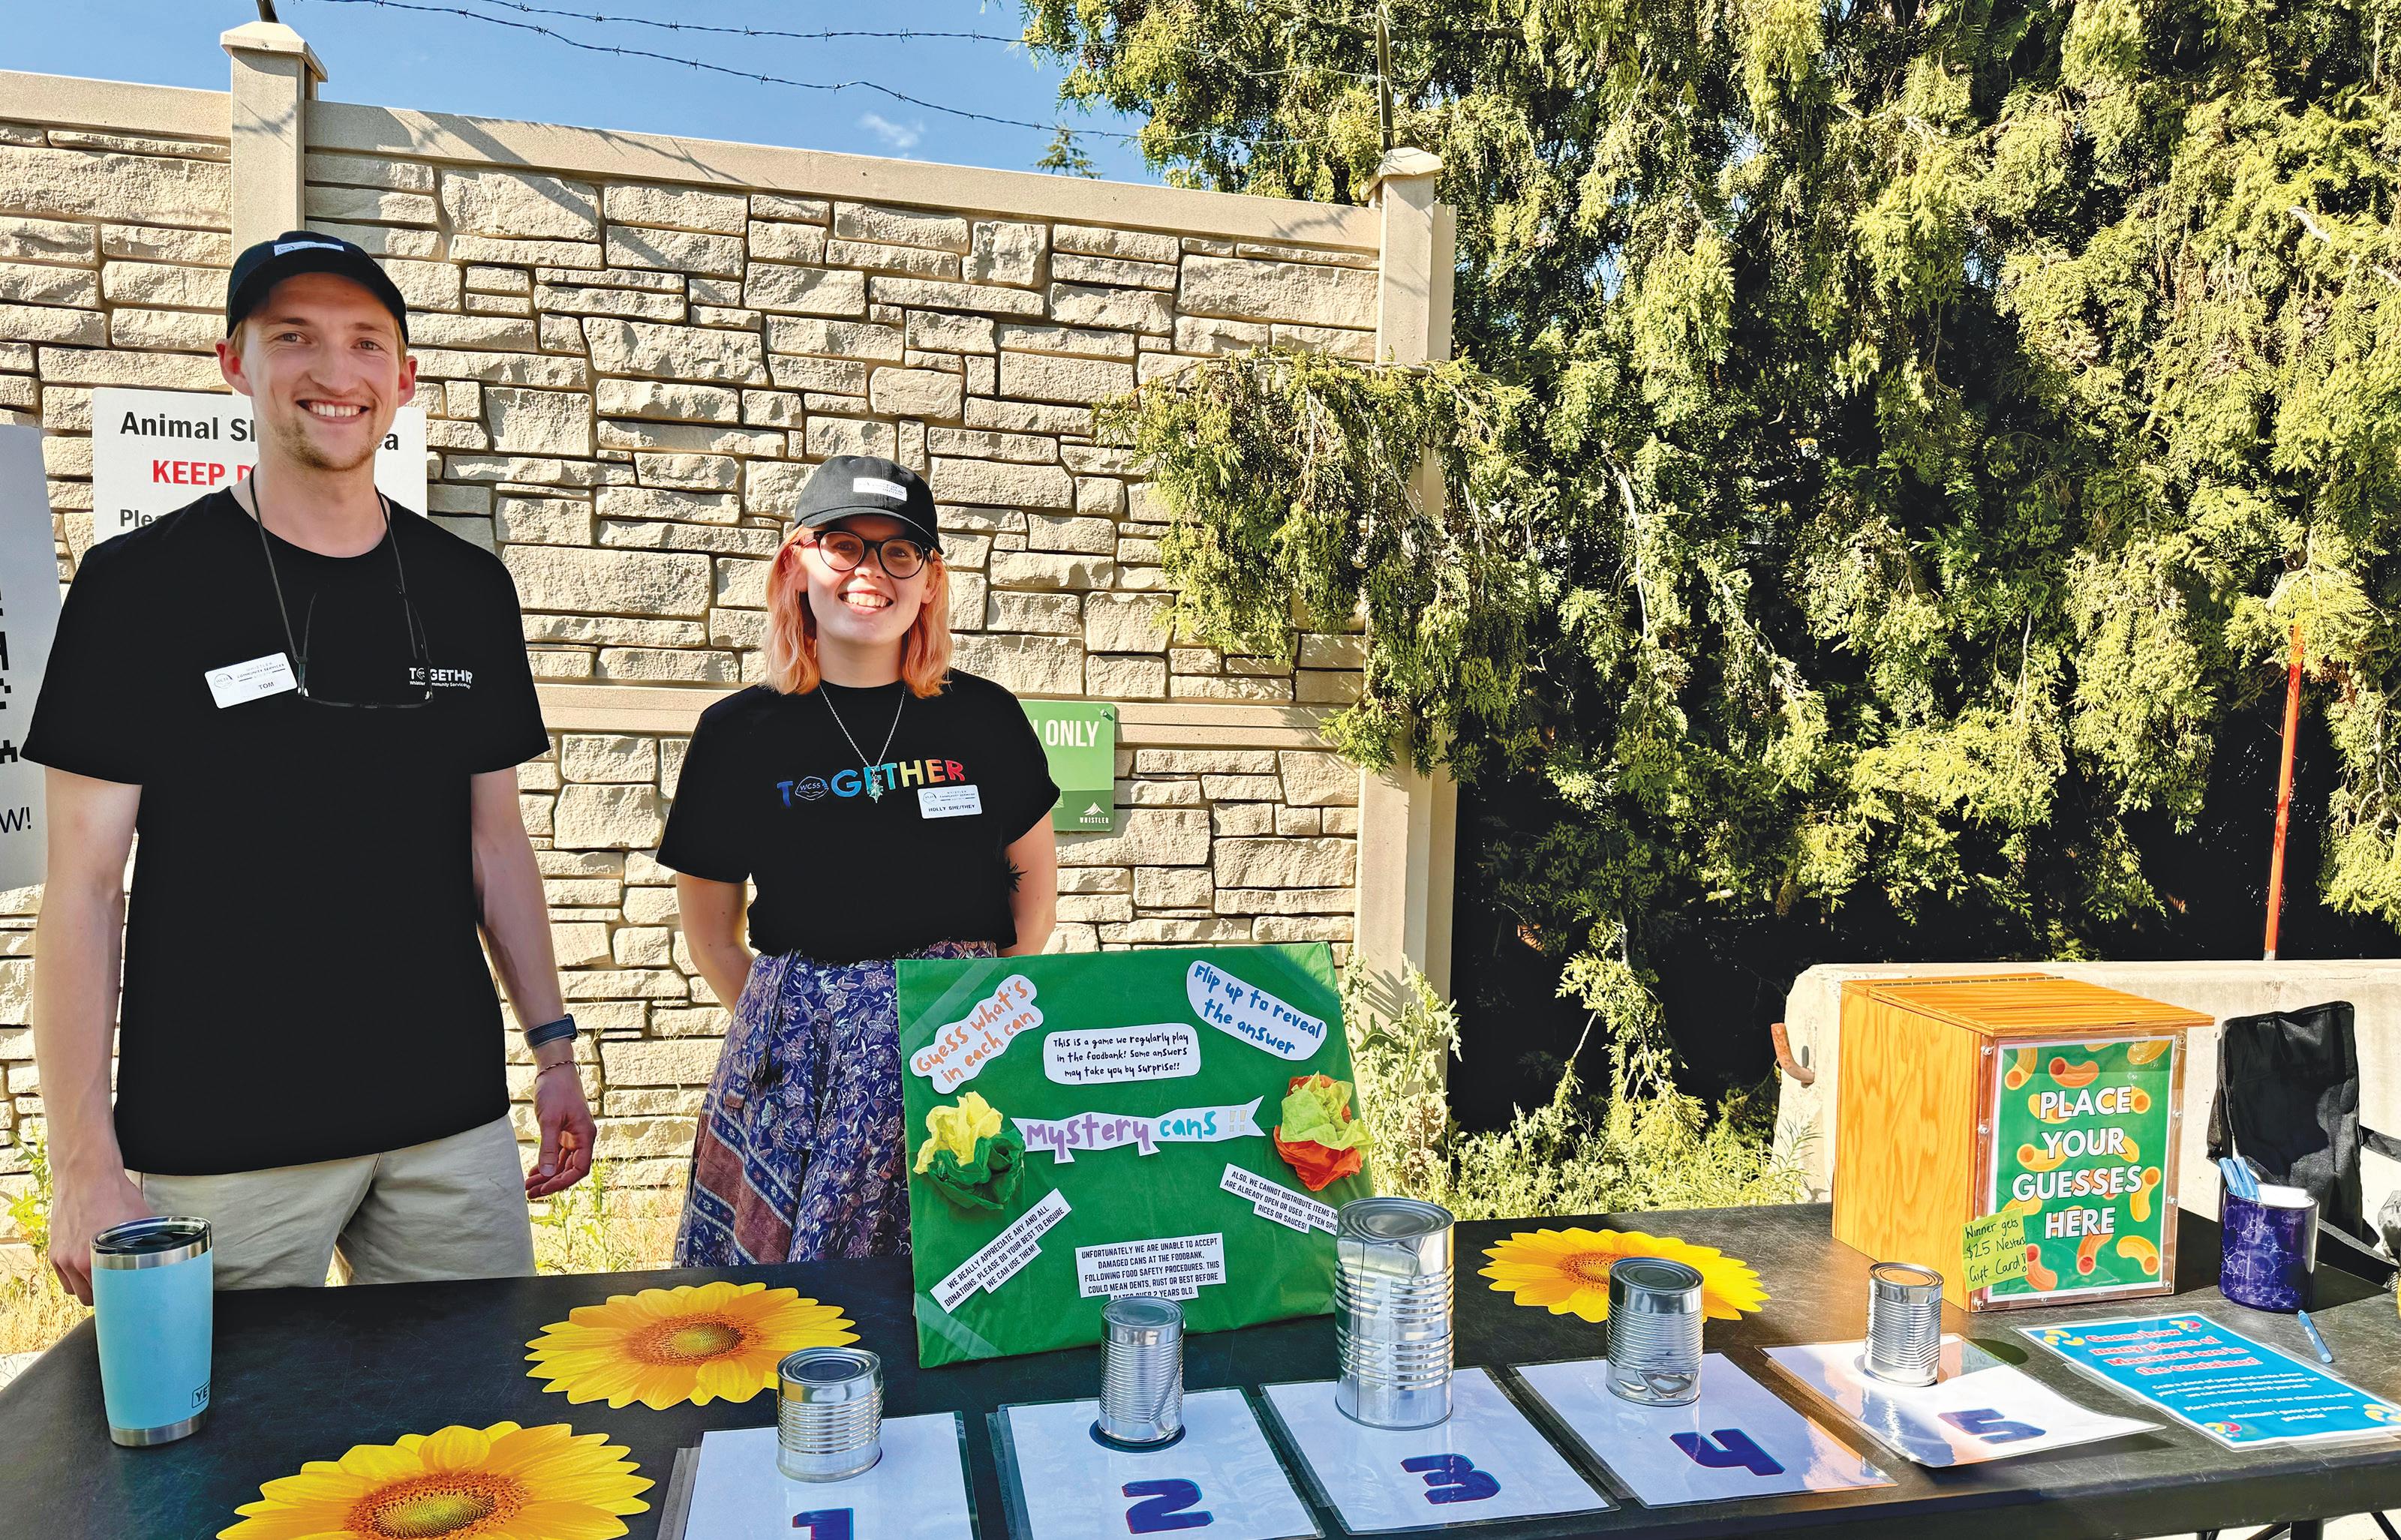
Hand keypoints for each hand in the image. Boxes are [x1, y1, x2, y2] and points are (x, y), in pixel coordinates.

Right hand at [49, 1168, 151, 1304]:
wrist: (86, 1174)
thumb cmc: (115, 1193)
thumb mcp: (141, 1218)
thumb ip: (151, 1239)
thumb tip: (173, 1247)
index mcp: (94, 1259)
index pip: (106, 1296)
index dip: (118, 1300)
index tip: (129, 1300)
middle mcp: (74, 1262)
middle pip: (89, 1297)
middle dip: (104, 1297)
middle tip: (119, 1292)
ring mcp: (61, 1257)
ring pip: (73, 1290)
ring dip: (88, 1289)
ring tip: (104, 1282)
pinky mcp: (54, 1251)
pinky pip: (62, 1278)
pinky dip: (73, 1279)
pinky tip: (88, 1272)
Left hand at [526, 1062, 594, 1198]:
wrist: (555, 1070)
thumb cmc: (556, 1091)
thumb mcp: (550, 1120)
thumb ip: (549, 1149)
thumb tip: (548, 1175)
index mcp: (585, 1136)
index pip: (579, 1169)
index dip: (562, 1182)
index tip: (543, 1188)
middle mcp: (582, 1139)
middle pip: (570, 1170)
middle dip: (551, 1183)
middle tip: (530, 1193)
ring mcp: (574, 1136)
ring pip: (563, 1164)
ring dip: (548, 1176)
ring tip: (529, 1186)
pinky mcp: (564, 1132)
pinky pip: (558, 1155)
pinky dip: (547, 1165)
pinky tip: (534, 1172)